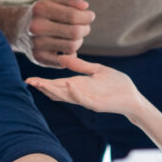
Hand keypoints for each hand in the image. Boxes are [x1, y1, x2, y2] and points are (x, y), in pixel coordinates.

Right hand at [13, 0, 93, 66]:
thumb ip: (70, 0)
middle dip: (85, 29)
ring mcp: (36, 44)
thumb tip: (85, 6)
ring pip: (72, 46)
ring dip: (79, 41)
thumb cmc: (42, 13)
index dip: (87, 16)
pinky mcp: (38, 58)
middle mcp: (36, 27)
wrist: (18, 27)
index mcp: (41, 9)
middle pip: (75, 32)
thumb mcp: (52, 1)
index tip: (90, 16)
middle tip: (85, 27)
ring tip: (74, 36)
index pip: (73, 15)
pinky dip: (70, 54)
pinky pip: (65, 61)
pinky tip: (66, 47)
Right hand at [26, 55, 142, 116]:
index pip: (56, 83)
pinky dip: (75, 92)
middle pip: (56, 91)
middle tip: (28, 82)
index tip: (28, 79)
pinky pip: (83, 98)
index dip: (42, 82)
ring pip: (66, 96)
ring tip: (41, 84)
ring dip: (53, 91)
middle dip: (42, 87)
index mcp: (77, 85)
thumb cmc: (116, 84)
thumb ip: (80, 65)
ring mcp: (86, 100)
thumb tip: (62, 57)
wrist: (133, 97)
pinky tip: (68, 84)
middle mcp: (78, 93)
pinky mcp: (96, 104)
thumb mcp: (96, 70)